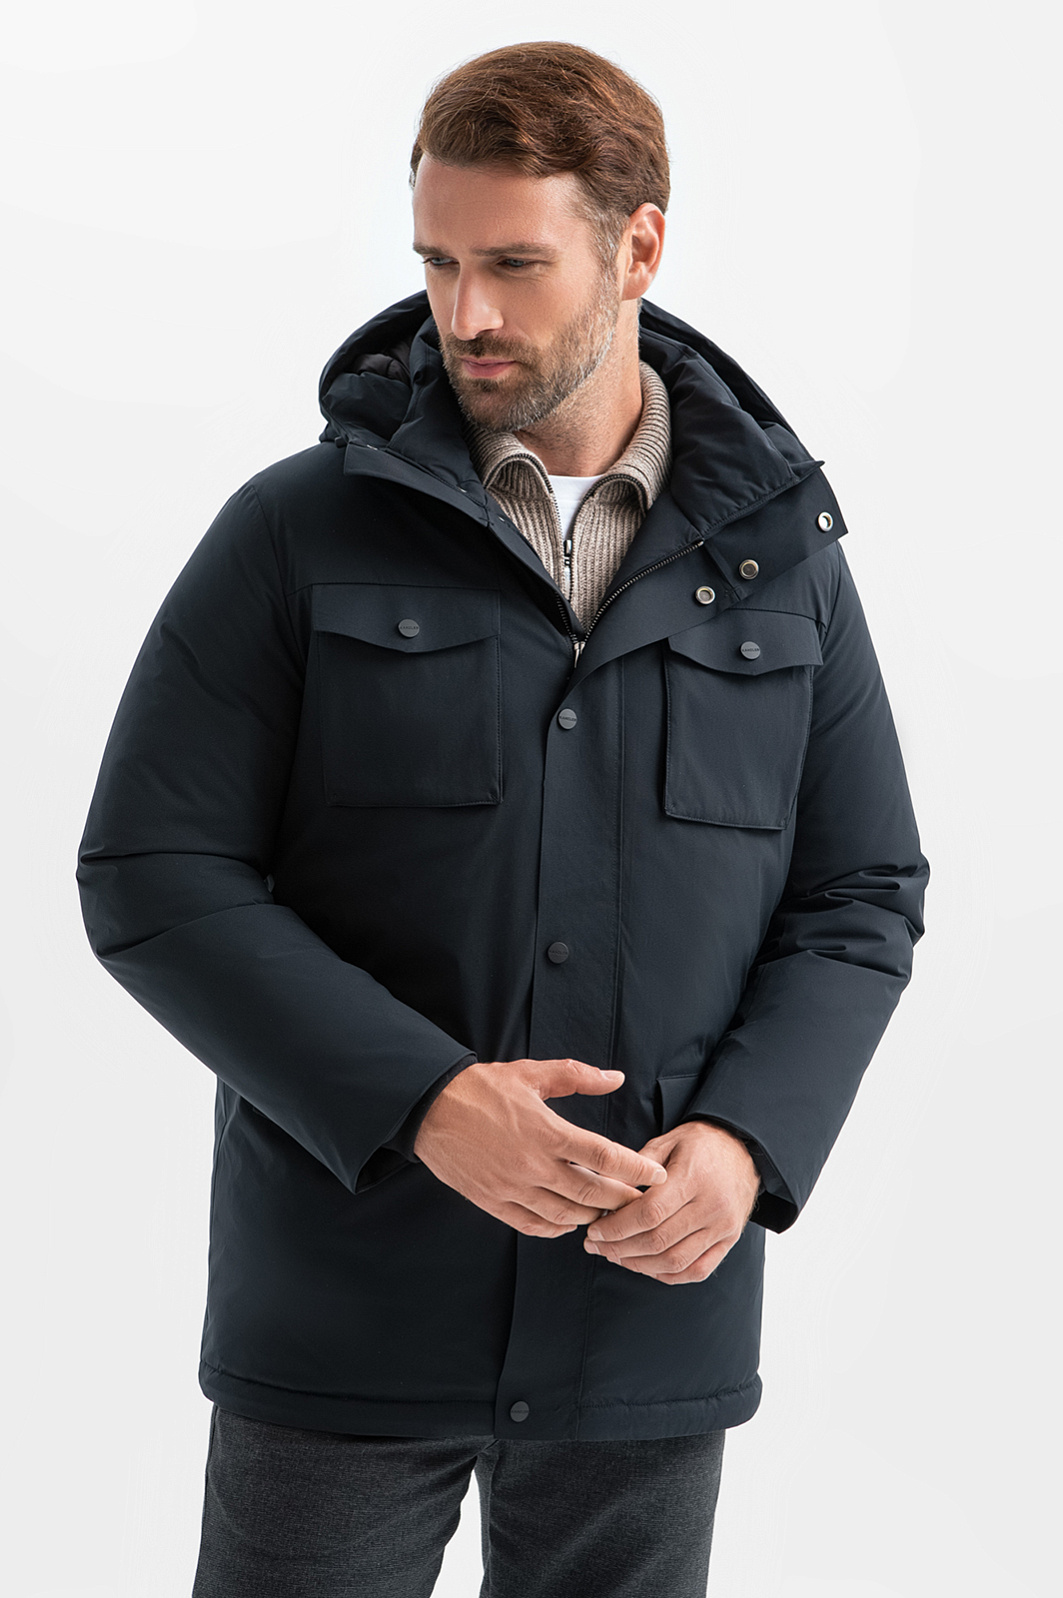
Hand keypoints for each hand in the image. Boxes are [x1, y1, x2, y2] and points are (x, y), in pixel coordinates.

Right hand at [414, 1058, 668, 1236]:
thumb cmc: (481, 1087)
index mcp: (546, 1131)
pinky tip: (568, 1223)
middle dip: (622, 1200)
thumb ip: (577, 1076)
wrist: (429, 1107)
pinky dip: (555, 1228)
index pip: (603, 1156)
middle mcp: (531, 1164)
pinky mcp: (491, 1201)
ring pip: (563, 1214)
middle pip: (590, 1192)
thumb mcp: (531, 1073)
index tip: (656, 1176)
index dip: (635, 1169)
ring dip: (591, 1217)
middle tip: (642, 1203)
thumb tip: (616, 1078)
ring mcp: (510, 1187)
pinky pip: (531, 1224)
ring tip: (609, 1214)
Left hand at [582, 1121, 760, 1284]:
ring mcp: (722, 1227)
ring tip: (615, 1255)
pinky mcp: (729, 1241)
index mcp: (692, 1177)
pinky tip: (646, 1266)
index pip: (649, 1213)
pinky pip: (697, 1270)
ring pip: (675, 1261)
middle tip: (596, 1246)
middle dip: (620, 1247)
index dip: (617, 1227)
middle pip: (658, 1240)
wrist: (743, 1148)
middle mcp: (711, 1206)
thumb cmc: (700, 1143)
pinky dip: (668, 1274)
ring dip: (639, 1265)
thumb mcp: (668, 1141)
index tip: (594, 1231)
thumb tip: (608, 1191)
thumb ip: (639, 1166)